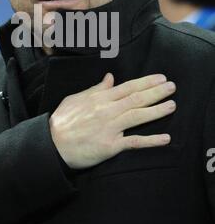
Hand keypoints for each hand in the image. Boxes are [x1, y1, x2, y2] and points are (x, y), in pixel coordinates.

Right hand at [49, 73, 175, 168]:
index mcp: (99, 98)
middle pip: (136, 99)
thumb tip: (110, 78)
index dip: (146, 82)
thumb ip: (96, 89)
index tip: (160, 78)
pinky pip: (133, 142)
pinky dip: (150, 140)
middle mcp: (107, 110)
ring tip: (172, 105)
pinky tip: (165, 138)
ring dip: (157, 110)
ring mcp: (110, 128)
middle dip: (156, 92)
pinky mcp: (110, 146)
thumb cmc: (62, 121)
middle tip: (172, 86)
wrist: (51, 144)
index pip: (127, 87)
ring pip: (138, 116)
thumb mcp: (76, 98)